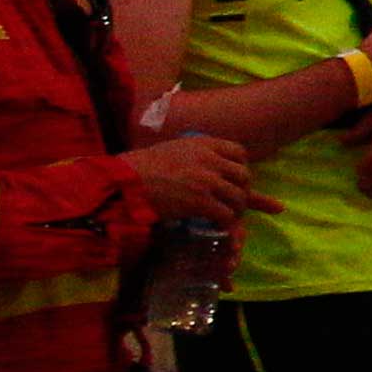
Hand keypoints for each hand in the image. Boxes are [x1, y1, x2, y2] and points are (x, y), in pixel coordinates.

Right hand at [131, 133, 258, 225]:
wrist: (127, 182)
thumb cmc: (143, 167)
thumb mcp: (174, 150)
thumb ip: (196, 154)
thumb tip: (210, 164)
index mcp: (204, 144)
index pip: (240, 152)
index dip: (241, 167)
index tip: (236, 179)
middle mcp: (210, 160)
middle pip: (244, 176)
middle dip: (243, 191)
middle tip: (233, 203)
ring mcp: (207, 180)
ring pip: (239, 197)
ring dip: (236, 210)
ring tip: (226, 217)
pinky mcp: (201, 201)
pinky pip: (226, 215)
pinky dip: (226, 224)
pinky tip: (218, 227)